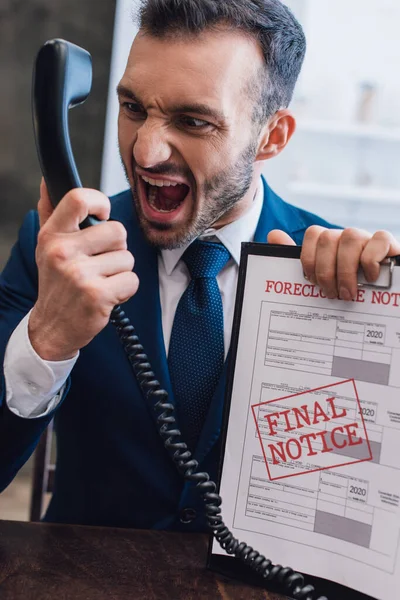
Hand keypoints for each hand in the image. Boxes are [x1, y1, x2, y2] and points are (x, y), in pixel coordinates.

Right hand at [29, 180, 138, 360]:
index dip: (100, 201)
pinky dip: (125, 290)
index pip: (79, 199)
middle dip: (117, 248)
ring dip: (120, 272)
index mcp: (52, 236)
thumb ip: (50, 212)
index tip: (103, 214)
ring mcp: (80, 275)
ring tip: (101, 281)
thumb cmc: (56, 282)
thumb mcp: (47, 246)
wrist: (52, 327)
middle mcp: (63, 252)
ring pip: (127, 258)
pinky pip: (131, 280)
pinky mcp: (98, 296)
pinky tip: (108, 295)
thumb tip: (48, 180)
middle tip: (100, 263)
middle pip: (117, 231)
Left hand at [268, 226, 399, 300]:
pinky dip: (371, 260)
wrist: (386, 304)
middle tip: (330, 294)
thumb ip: (300, 260)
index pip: (314, 233)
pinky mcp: (390, 245)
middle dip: (325, 270)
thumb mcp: (324, 281)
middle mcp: (349, 238)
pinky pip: (379, 239)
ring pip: (350, 237)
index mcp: (332, 244)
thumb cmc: (351, 293)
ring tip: (348, 293)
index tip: (312, 282)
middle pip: (328, 237)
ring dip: (345, 269)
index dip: (309, 258)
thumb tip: (273, 234)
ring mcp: (369, 240)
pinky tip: (370, 278)